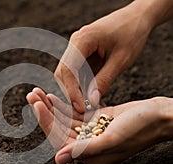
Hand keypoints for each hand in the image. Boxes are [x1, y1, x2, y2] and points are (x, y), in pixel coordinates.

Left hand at [26, 88, 172, 163]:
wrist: (160, 115)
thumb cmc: (141, 127)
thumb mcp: (113, 138)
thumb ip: (85, 150)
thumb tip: (57, 159)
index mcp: (90, 155)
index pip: (60, 139)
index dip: (46, 122)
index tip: (36, 104)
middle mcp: (88, 146)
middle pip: (59, 129)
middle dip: (44, 112)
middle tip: (30, 94)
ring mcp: (91, 133)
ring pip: (64, 120)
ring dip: (50, 107)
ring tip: (36, 92)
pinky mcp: (96, 121)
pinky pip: (74, 114)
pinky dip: (62, 105)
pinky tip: (51, 96)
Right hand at [55, 0, 172, 112]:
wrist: (137, 17)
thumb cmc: (132, 33)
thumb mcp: (121, 59)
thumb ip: (104, 80)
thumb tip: (91, 101)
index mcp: (82, 40)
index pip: (68, 69)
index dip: (71, 91)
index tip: (80, 107)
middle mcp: (74, 43)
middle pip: (63, 73)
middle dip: (70, 93)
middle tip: (82, 110)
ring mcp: (76, 48)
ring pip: (68, 75)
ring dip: (76, 91)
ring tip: (88, 106)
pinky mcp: (81, 54)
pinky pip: (77, 73)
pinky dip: (82, 86)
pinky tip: (92, 97)